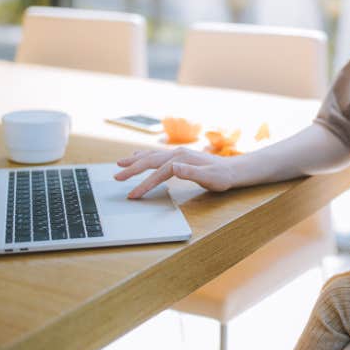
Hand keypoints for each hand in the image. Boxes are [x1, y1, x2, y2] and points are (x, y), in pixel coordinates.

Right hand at [114, 147, 234, 198]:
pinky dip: (144, 156)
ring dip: (135, 160)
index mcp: (182, 159)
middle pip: (150, 160)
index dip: (145, 184)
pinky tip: (137, 157)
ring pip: (151, 155)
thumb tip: (174, 167)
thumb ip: (191, 173)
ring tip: (120, 164)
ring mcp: (177, 153)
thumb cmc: (221, 177)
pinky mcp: (178, 156)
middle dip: (132, 169)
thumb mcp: (209, 178)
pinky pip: (157, 155)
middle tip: (116, 177)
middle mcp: (177, 153)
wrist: (232, 170)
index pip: (159, 172)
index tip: (133, 195)